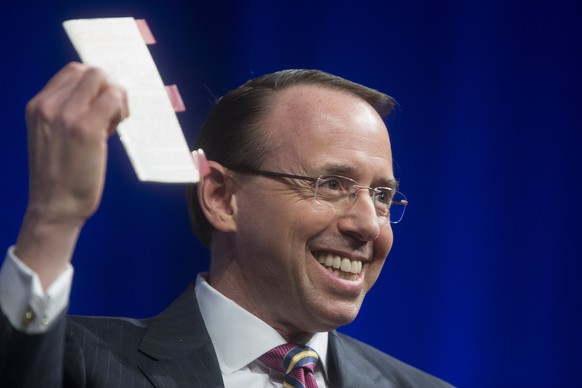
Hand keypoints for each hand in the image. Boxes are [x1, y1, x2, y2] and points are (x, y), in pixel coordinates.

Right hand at [15, 62, 128, 288]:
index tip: (98, 111)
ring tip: (112, 125)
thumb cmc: (60, 176)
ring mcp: (66, 114)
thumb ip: (68, 114)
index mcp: (38, 106)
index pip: (73, 72)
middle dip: (107, 89)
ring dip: (116, 98)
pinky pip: (113, 98)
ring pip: (102, 78)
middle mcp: (48, 105)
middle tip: (111, 117)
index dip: (93, 88)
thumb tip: (101, 97)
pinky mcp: (86, 128)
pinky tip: (114, 132)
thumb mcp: (53, 137)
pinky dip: (120, 110)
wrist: (54, 207)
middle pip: (90, 71)